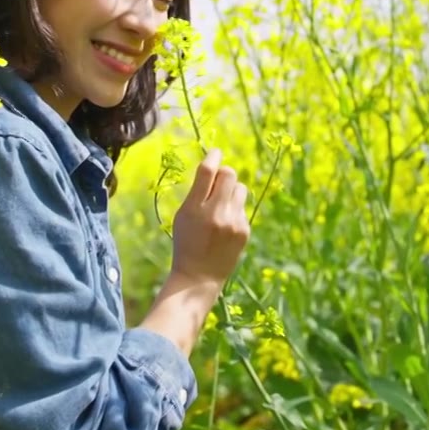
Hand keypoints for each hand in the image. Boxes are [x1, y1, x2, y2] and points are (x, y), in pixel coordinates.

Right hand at [170, 148, 250, 292]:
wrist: (199, 277)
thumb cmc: (186, 242)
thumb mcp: (183, 216)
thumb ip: (197, 193)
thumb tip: (214, 168)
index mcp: (194, 208)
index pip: (207, 171)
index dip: (213, 157)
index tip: (215, 152)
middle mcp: (216, 213)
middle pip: (229, 174)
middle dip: (224, 174)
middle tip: (217, 183)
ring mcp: (233, 222)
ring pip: (240, 188)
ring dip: (231, 190)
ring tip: (221, 205)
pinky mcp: (245, 231)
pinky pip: (242, 207)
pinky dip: (234, 210)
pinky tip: (225, 225)